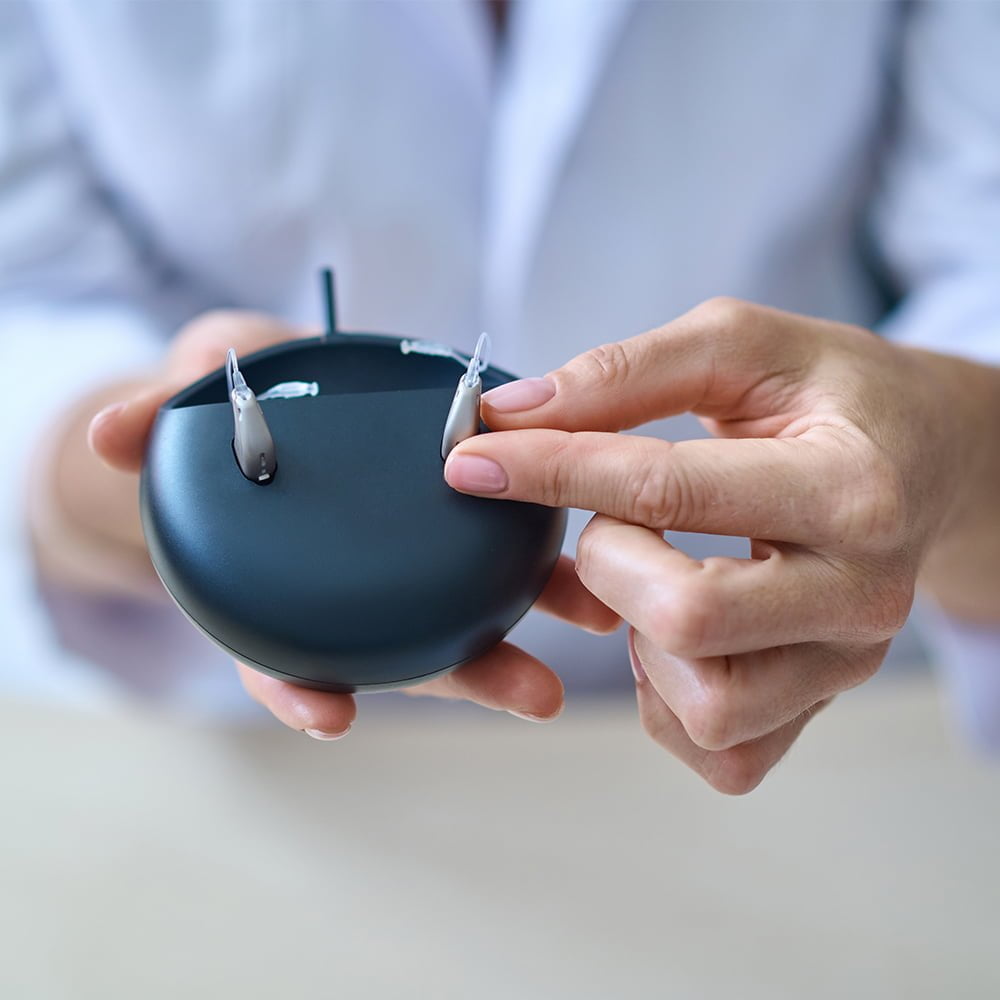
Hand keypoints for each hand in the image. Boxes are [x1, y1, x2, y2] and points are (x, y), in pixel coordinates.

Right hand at [85, 311, 618, 737]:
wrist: (277, 381)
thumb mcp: (191, 396)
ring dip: (537, 617)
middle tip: (531, 696)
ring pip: (469, 602)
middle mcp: (353, 580)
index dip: (300, 684)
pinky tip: (599, 554)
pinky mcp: (457, 509)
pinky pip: (503, 540)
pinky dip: (550, 556)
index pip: (284, 647)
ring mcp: (407, 552)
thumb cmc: (231, 398)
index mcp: (285, 574)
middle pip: (404, 644)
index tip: (331, 714)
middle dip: (467, 673)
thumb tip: (107, 435)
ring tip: (599, 620)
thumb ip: (158, 417)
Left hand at [444, 298, 999, 792]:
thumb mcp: (742, 346)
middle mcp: (859, 593)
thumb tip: (511, 414)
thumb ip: (627, 374)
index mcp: (849, 487)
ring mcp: (843, 665)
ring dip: (638, 640)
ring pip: (704, 706)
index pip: (665, 491)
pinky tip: (669, 635)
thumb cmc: (830, 395)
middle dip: (606, 564)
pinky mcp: (818, 708)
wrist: (923, 460)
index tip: (472, 458)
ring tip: (653, 577)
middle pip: (686, 619)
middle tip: (613, 525)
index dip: (549, 470)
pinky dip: (665, 699)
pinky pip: (721, 755)